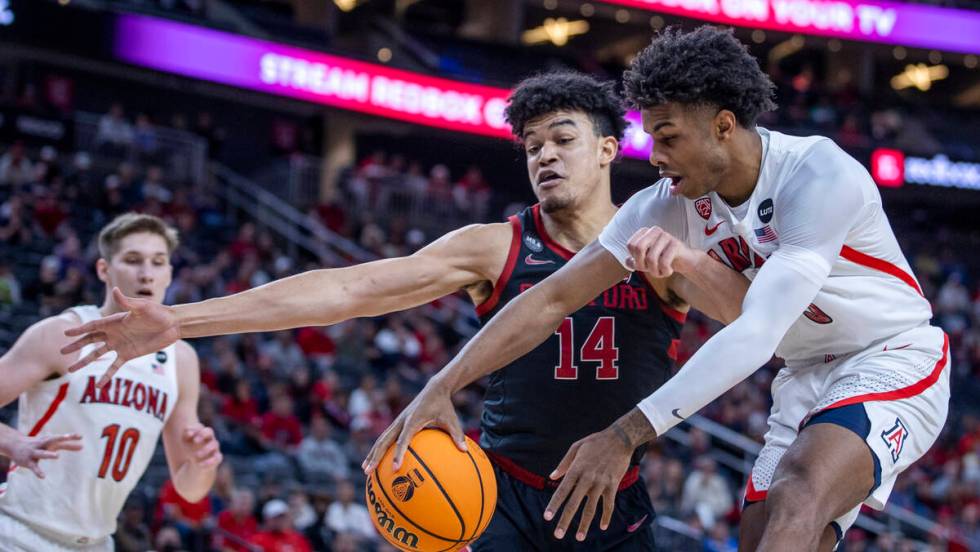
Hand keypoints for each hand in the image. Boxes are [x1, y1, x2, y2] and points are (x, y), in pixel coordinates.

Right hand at [2, 433, 81, 478]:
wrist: (14, 445)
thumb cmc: (38, 444)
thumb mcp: (52, 444)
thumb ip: (67, 446)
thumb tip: (82, 447)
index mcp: (48, 440)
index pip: (60, 438)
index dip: (70, 437)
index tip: (81, 436)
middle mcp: (42, 445)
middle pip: (51, 440)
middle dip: (59, 438)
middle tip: (68, 437)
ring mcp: (34, 453)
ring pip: (42, 453)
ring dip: (49, 454)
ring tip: (58, 455)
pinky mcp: (28, 462)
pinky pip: (34, 467)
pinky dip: (38, 472)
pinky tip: (43, 477)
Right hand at [61, 287, 179, 386]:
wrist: (173, 325)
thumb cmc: (158, 312)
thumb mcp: (142, 307)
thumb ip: (127, 302)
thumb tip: (115, 290)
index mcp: (114, 321)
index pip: (92, 326)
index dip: (79, 330)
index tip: (65, 333)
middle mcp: (114, 333)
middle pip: (90, 340)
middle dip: (76, 346)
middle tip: (62, 351)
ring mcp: (120, 344)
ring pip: (98, 354)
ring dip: (85, 361)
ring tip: (71, 369)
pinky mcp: (129, 354)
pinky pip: (114, 366)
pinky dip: (107, 375)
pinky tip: (99, 385)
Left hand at [183, 425, 221, 468]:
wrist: (197, 463)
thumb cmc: (190, 448)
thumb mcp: (185, 442)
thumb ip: (186, 435)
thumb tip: (189, 433)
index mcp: (201, 432)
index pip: (199, 427)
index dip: (195, 429)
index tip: (188, 434)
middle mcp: (209, 438)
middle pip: (209, 431)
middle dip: (203, 434)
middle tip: (195, 440)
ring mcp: (214, 447)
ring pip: (214, 444)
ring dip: (206, 449)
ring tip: (196, 455)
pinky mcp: (217, 458)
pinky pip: (217, 458)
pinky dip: (209, 461)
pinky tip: (199, 465)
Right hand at [362, 379, 465, 473]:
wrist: (434, 389)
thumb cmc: (444, 406)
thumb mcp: (452, 419)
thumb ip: (457, 434)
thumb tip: (464, 450)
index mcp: (413, 420)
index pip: (404, 440)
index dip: (399, 454)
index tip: (395, 468)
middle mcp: (402, 421)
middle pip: (384, 441)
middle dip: (376, 456)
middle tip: (368, 471)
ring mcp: (397, 422)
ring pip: (381, 439)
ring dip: (373, 454)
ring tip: (365, 469)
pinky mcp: (397, 423)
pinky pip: (385, 438)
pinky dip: (378, 449)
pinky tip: (374, 460)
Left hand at [543, 428, 632, 541]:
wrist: (620, 439)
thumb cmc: (595, 442)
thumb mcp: (576, 447)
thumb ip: (564, 464)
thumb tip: (552, 476)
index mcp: (576, 469)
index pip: (562, 491)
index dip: (554, 505)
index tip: (547, 517)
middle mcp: (587, 478)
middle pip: (574, 503)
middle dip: (565, 520)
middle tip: (558, 535)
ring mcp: (601, 483)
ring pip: (591, 508)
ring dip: (585, 524)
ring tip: (579, 538)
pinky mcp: (613, 485)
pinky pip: (609, 504)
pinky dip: (606, 516)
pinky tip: (602, 526)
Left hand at [625, 227, 695, 277]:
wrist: (685, 261)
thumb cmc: (663, 260)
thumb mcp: (646, 262)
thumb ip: (634, 262)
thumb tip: (626, 261)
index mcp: (645, 232)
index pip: (631, 245)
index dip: (635, 259)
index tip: (643, 264)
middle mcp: (654, 230)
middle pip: (638, 248)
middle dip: (642, 265)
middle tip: (650, 270)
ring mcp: (666, 235)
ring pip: (651, 258)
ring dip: (654, 271)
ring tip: (660, 272)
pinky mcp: (675, 244)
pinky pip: (664, 262)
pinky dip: (664, 271)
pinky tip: (668, 271)